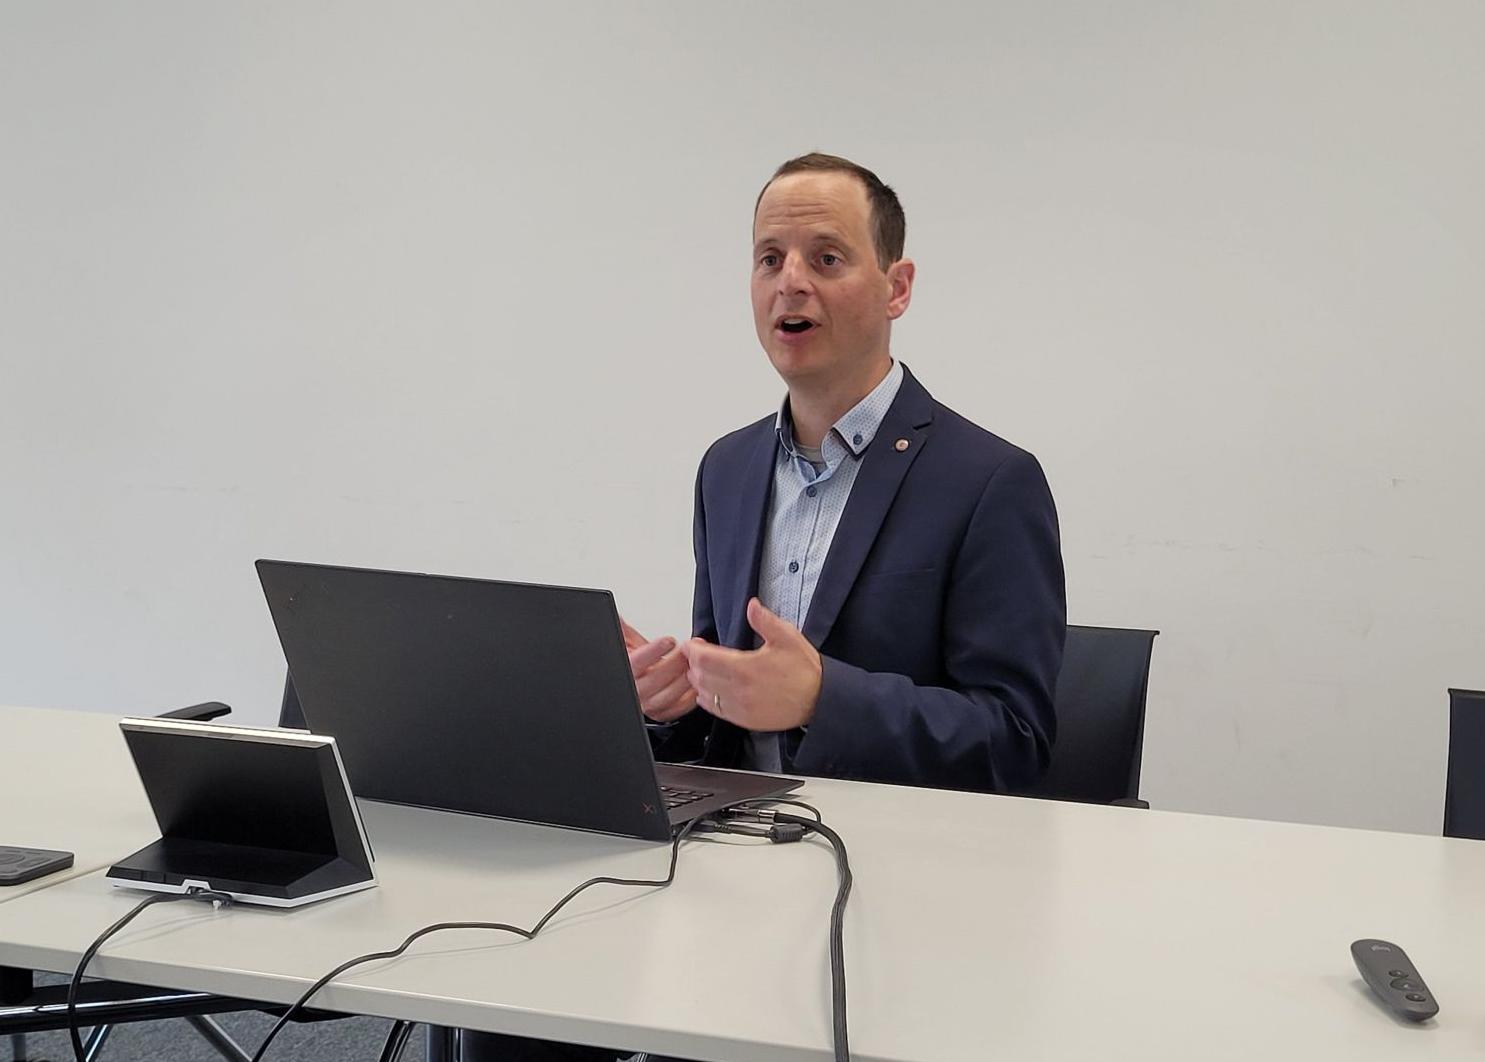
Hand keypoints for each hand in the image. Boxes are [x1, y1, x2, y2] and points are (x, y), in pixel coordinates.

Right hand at [620, 616, 697, 722]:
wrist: (637, 681)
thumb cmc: (636, 660)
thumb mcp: (628, 641)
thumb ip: (623, 628)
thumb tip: (616, 615)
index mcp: (625, 669)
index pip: (636, 661)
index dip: (654, 650)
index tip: (668, 640)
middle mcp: (635, 689)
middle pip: (656, 677)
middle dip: (676, 661)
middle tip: (689, 649)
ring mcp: (648, 703)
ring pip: (669, 693)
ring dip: (686, 676)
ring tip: (695, 663)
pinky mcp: (662, 713)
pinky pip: (679, 707)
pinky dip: (691, 695)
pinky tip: (696, 682)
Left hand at [681, 598, 822, 731]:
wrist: (819, 699)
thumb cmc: (804, 670)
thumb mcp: (787, 637)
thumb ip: (765, 620)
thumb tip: (751, 605)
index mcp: (746, 667)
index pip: (705, 659)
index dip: (694, 650)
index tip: (693, 644)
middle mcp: (739, 690)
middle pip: (700, 676)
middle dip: (694, 664)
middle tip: (696, 654)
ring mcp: (741, 707)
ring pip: (705, 694)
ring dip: (699, 682)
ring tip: (702, 671)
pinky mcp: (745, 720)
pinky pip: (716, 710)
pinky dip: (708, 699)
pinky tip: (711, 691)